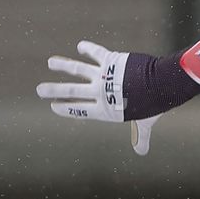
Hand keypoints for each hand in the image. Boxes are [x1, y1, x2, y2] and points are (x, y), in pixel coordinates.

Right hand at [36, 40, 158, 154]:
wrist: (159, 85)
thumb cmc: (152, 106)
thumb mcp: (144, 123)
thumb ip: (141, 136)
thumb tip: (142, 152)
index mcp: (106, 110)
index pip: (80, 110)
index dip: (66, 109)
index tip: (53, 107)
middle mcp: (100, 93)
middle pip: (71, 92)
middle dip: (53, 91)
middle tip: (39, 90)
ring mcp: (104, 76)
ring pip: (77, 69)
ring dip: (62, 65)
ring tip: (50, 62)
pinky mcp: (111, 60)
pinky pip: (96, 52)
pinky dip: (88, 48)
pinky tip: (80, 46)